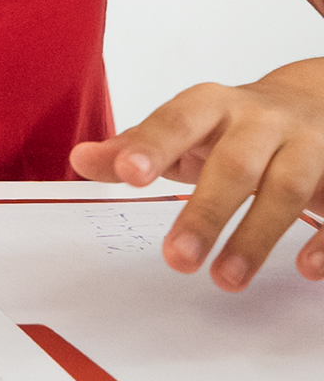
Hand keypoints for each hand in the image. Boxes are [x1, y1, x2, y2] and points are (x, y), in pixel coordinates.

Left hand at [71, 57, 323, 288]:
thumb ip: (135, 146)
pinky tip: (305, 270)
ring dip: (257, 237)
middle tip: (176, 259)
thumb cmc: (235, 124)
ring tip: (225, 280)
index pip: (177, 121)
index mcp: (213, 106)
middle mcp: (262, 121)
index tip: (126, 174)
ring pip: (286, 189)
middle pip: (235, 164)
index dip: (152, 145)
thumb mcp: (184, 128)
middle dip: (206, 212)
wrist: (316, 100)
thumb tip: (80, 159)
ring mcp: (309, 146)